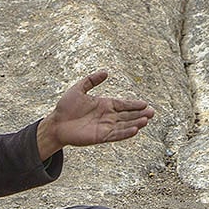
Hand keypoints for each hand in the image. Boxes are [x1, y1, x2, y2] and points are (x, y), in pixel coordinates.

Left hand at [36, 70, 154, 158]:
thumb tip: (106, 72)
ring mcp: (105, 127)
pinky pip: (116, 135)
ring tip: (147, 120)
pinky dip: (125, 133)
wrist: (56, 124)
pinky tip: (135, 130)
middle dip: (140, 114)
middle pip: (127, 115)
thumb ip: (92, 80)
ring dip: (136, 123)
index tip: (145, 103)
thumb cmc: (66, 107)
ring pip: (124, 125)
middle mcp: (107, 116)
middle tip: (153, 112)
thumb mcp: (78, 89)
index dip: (134, 104)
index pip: (123, 104)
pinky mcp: (100, 137)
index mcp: (104, 104)